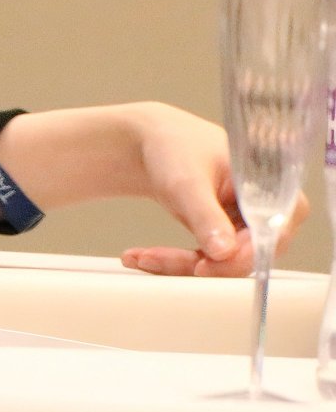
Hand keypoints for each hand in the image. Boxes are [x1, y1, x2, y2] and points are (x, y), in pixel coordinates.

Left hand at [115, 104, 310, 276]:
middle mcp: (270, 214)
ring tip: (136, 256)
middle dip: (195, 264)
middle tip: (151, 259)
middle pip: (243, 258)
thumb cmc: (177, 149)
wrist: (155, 144)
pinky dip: (172, 262)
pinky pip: (205, 263)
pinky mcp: (226, 238)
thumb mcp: (188, 182)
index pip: (269, 238)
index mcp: (276, 191)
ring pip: (220, 266)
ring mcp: (248, 228)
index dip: (238, 258)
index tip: (200, 267)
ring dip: (176, 266)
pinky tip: (139, 256)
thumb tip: (224, 253)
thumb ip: (207, 216)